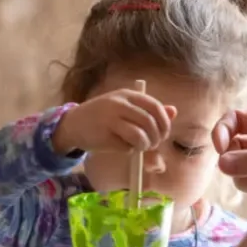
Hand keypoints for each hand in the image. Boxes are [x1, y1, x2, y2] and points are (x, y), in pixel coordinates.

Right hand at [53, 90, 176, 153]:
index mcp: (128, 95)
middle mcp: (119, 104)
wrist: (73, 124)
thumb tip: (173, 111)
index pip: (155, 107)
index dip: (164, 123)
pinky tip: (124, 147)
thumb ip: (149, 109)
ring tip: (140, 147)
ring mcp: (110, 120)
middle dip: (156, 137)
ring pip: (140, 135)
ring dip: (145, 145)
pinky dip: (130, 151)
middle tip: (153, 145)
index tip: (163, 134)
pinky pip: (126, 147)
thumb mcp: (126, 107)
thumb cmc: (104, 116)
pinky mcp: (103, 136)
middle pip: (149, 123)